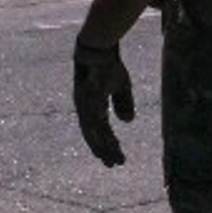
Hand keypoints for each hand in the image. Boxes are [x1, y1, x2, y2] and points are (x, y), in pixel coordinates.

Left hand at [72, 40, 134, 166]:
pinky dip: (99, 127)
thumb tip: (127, 122)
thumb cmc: (109, 66)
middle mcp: (84, 108)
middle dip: (103, 150)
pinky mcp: (87, 94)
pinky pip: (93, 114)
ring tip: (113, 155)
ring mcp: (84, 102)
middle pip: (92, 135)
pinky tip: (108, 138)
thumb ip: (123, 104)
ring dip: (103, 143)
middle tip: (114, 164)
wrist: (100, 47)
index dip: (105, 146)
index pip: (97, 132)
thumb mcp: (121, 87)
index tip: (115, 159)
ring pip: (92, 129)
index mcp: (91, 107)